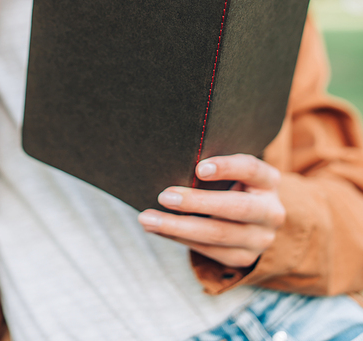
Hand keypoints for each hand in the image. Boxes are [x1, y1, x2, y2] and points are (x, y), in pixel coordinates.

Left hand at [138, 154, 284, 267]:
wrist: (257, 219)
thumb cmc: (236, 184)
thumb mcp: (236, 171)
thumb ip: (216, 167)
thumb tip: (177, 161)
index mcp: (269, 181)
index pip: (251, 169)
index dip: (227, 167)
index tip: (199, 168)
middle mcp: (270, 212)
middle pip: (235, 208)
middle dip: (197, 203)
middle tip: (164, 196)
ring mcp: (259, 239)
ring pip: (218, 235)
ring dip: (178, 227)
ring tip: (148, 218)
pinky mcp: (243, 258)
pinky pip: (207, 250)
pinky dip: (178, 238)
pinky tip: (158, 229)